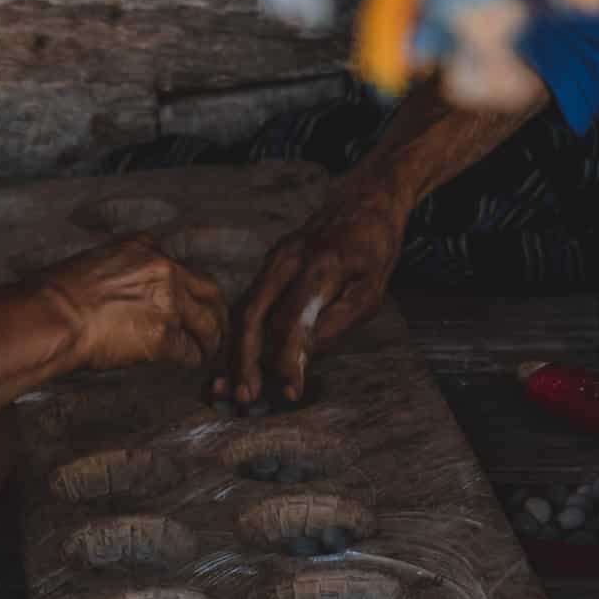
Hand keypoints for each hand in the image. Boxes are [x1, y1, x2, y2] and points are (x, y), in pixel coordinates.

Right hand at [36, 238, 226, 373]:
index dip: (188, 290)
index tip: (187, 303)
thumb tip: (128, 295)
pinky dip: (191, 360)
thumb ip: (123, 274)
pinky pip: (190, 352)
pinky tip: (186, 365)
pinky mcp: (164, 337)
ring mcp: (168, 303)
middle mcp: (164, 270)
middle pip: (209, 291)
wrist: (52, 316)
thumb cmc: (57, 294)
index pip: (181, 268)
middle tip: (215, 328)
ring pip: (207, 323)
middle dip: (215, 312)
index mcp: (144, 247)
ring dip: (210, 340)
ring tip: (208, 352)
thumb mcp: (94, 263)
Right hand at [222, 186, 407, 405]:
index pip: (293, 319)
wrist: (362, 202)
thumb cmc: (373, 250)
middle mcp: (288, 260)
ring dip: (233, 351)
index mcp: (321, 267)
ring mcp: (273, 259)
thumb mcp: (372, 290)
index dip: (289, 358)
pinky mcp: (268, 264)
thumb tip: (305, 353)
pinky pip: (247, 301)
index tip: (289, 390)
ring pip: (243, 308)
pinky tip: (232, 362)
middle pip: (254, 313)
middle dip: (245, 358)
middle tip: (244, 397)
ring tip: (225, 388)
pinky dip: (237, 335)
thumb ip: (339, 321)